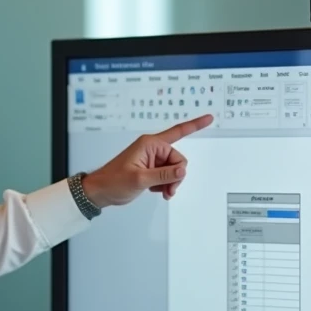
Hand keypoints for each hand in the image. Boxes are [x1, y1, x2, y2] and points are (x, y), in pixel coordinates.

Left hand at [82, 114, 212, 206]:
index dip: (195, 125)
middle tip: (167, 190)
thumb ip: (164, 175)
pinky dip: (165, 184)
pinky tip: (156, 190)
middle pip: (178, 160)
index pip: (177, 132)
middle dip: (176, 176)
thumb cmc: (113, 181)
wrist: (101, 191)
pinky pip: (167, 175)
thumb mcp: (140, 179)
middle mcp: (152, 148)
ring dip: (170, 182)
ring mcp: (151, 158)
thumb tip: (182, 170)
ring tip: (160, 191)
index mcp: (150, 144)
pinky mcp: (151, 168)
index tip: (209, 118)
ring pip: (174, 169)